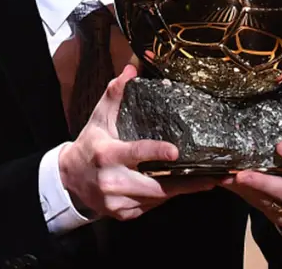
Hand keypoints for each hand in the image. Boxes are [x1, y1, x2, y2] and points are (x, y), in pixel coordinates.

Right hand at [59, 64, 219, 220]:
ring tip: (207, 182)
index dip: (156, 153)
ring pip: (157, 198)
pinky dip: (165, 197)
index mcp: (107, 155)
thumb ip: (115, 94)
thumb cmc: (90, 143)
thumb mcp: (99, 118)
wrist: (69, 179)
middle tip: (212, 177)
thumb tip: (131, 68)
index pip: (135, 154)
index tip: (176, 152)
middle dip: (185, 183)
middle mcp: (112, 181)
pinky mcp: (123, 214)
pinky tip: (181, 188)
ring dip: (181, 190)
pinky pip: (151, 206)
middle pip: (155, 185)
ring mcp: (118, 202)